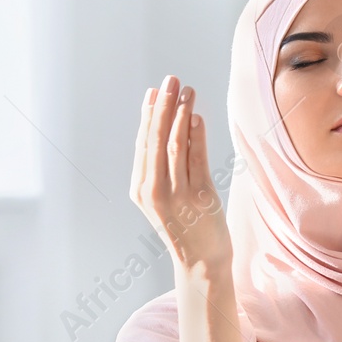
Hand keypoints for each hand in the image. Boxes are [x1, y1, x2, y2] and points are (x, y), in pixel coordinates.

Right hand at [130, 74, 232, 274]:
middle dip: (164, 106)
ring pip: (175, 145)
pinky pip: (196, 159)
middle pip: (157, 140)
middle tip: (171, 80)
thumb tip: (169, 119)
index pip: (144, 143)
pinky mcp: (200, 198)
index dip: (149, 115)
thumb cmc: (184, 225)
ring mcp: (177, 195)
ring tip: (186, 91)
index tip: (155, 91)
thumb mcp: (165, 195)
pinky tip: (196, 115)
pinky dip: (196, 135)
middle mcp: (154, 191)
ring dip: (181, 114)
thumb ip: (163, 163)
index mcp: (141, 189)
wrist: (200, 262)